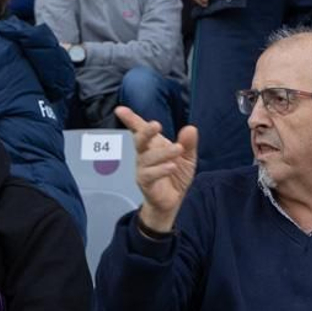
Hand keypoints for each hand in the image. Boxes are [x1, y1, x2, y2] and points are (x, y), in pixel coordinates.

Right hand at [115, 105, 196, 233]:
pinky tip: (172, 166)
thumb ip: (189, 144)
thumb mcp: (188, 158)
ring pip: (148, 158)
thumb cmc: (176, 175)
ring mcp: (143, 169)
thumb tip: (191, 128)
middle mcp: (145, 155)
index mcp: (154, 145)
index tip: (121, 110)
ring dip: (163, 152)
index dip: (131, 119)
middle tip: (156, 125)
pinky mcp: (146, 183)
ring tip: (178, 149)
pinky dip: (161, 169)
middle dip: (145, 131)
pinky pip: (150, 174)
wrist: (173, 201)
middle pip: (140, 140)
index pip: (141, 130)